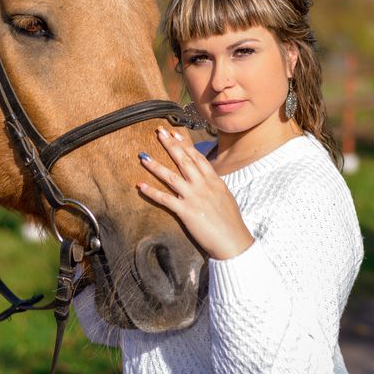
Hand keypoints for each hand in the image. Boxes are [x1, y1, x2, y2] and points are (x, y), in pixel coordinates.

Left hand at [136, 127, 253, 259]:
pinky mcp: (186, 212)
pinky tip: (140, 186)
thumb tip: (206, 177)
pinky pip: (165, 199)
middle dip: (170, 145)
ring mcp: (194, 197)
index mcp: (214, 181)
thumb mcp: (225, 196)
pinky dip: (151, 192)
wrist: (233, 241)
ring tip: (143, 156)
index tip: (175, 133)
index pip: (197, 157)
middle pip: (183, 160)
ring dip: (155, 166)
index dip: (185, 144)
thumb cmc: (231, 221)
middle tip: (159, 132)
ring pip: (171, 177)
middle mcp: (203, 185)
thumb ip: (214, 184)